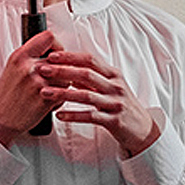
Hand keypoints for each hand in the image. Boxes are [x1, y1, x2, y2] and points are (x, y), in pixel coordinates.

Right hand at [0, 30, 63, 146]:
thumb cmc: (7, 94)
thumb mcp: (13, 67)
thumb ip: (32, 56)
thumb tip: (55, 48)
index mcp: (19, 57)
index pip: (48, 37)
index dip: (57, 45)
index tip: (56, 54)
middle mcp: (28, 68)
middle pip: (62, 58)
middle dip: (61, 69)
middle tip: (52, 78)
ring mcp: (37, 83)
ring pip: (67, 77)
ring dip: (62, 85)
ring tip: (48, 91)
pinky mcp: (45, 99)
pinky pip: (64, 92)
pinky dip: (59, 98)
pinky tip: (47, 101)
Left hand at [38, 50, 160, 157]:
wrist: (141, 128)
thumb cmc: (122, 105)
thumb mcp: (111, 87)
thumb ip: (92, 78)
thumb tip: (68, 68)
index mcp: (114, 75)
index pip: (91, 60)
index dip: (70, 57)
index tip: (51, 56)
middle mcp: (116, 87)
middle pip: (87, 74)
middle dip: (63, 71)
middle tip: (43, 70)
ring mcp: (115, 103)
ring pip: (86, 96)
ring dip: (63, 94)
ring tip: (44, 93)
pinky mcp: (114, 120)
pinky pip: (90, 116)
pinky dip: (73, 115)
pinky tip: (59, 115)